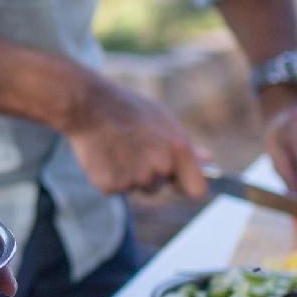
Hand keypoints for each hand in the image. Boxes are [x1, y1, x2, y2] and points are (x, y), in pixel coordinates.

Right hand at [60, 75, 206, 197]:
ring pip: (138, 188)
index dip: (186, 185)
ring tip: (118, 148)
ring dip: (131, 175)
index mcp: (179, 151)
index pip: (196, 191)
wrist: (89, 106)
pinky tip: (105, 155)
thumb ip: (186, 145)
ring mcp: (135, 179)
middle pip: (161, 188)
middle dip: (151, 174)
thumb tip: (208, 159)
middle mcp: (160, 168)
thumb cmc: (129, 109)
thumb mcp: (163, 119)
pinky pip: (117, 188)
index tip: (178, 181)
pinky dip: (111, 176)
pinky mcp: (112, 186)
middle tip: (134, 148)